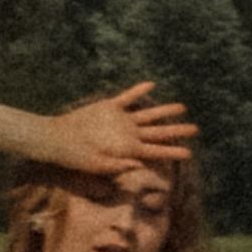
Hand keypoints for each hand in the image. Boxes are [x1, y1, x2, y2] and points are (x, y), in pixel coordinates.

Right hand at [34, 83, 196, 177]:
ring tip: (182, 107)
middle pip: (158, 132)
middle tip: (195, 129)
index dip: (173, 152)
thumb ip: (117, 165)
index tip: (190, 153)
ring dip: (164, 110)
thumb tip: (139, 164)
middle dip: (177, 131)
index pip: (156, 151)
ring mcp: (120, 120)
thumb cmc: (75, 157)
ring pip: (147, 114)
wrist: (57, 139)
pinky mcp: (109, 107)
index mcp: (128, 149)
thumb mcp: (96, 165)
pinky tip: (151, 85)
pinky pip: (127, 98)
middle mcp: (128, 134)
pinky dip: (138, 92)